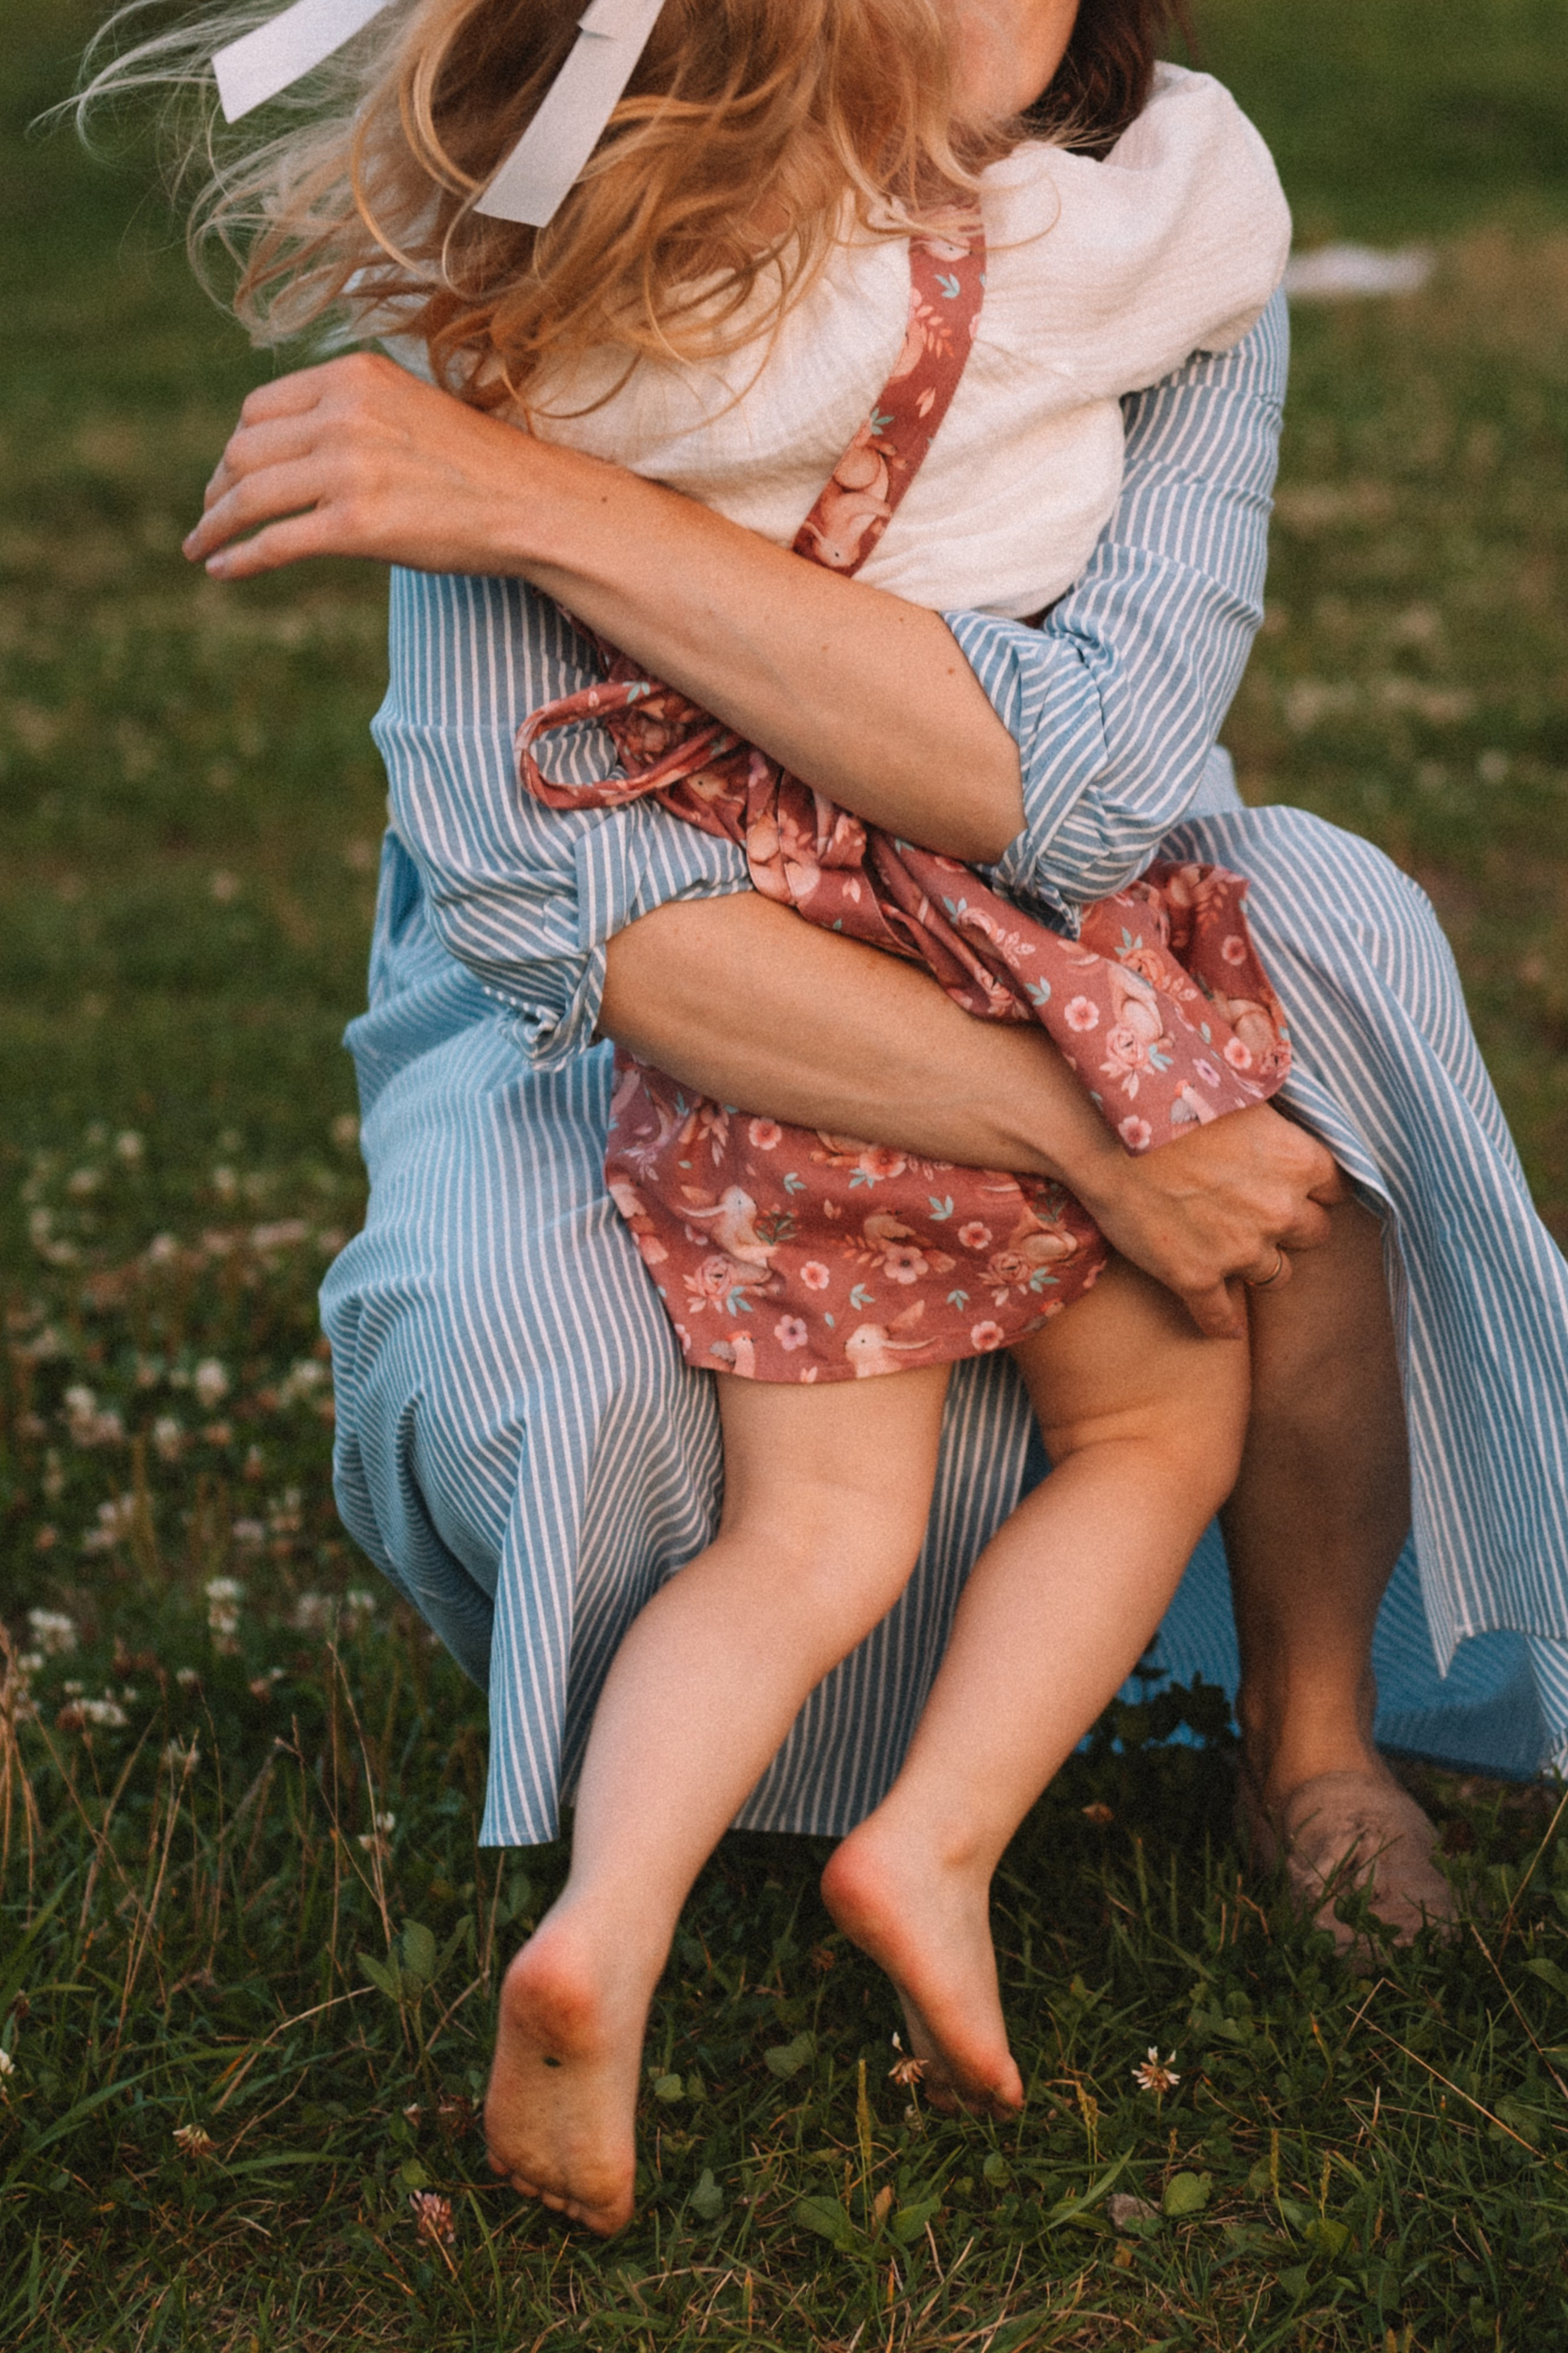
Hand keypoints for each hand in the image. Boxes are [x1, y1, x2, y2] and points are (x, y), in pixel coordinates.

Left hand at [183, 352, 537, 579]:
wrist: (532, 503)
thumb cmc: (477, 465)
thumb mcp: (406, 407)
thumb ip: (350, 411)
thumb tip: (295, 444)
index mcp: (352, 375)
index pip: (260, 406)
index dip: (237, 444)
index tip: (231, 474)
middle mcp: (344, 413)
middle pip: (245, 448)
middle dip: (218, 485)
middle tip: (210, 513)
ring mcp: (348, 469)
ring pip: (249, 494)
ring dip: (214, 522)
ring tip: (201, 545)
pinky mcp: (356, 524)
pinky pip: (274, 541)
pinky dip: (238, 556)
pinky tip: (221, 569)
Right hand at [1076, 1104, 1345, 1339]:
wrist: (1105, 1135)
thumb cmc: (1167, 1100)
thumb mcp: (1237, 1091)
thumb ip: (1271, 1118)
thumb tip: (1281, 1121)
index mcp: (1297, 1160)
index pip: (1335, 1188)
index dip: (1312, 1188)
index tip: (1293, 1187)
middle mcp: (1279, 1210)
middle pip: (1314, 1234)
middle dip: (1292, 1227)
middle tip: (1263, 1216)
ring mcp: (1239, 1249)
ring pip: (1276, 1275)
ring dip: (1259, 1265)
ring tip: (1235, 1253)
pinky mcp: (1196, 1278)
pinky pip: (1221, 1318)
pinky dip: (1222, 1323)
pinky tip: (1224, 1326)